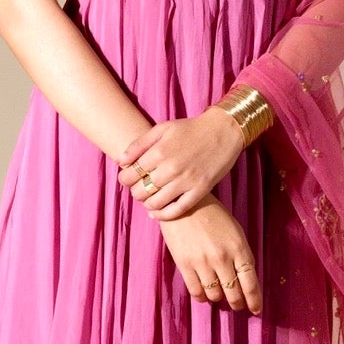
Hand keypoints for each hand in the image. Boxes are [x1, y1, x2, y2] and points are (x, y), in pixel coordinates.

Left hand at [117, 108, 246, 220]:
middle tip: (140, 187)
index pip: (129, 175)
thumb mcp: (162, 129)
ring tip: (149, 197)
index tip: (129, 178)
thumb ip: (139, 144)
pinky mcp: (200, 190)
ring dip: (147, 203)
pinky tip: (157, 212)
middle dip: (136, 191)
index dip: (125, 179)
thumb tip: (120, 162)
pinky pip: (176, 210)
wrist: (224, 131)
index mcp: (159, 152)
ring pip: (155, 203)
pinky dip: (163, 215)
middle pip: (140, 191)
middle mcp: (170, 168)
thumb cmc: (190, 128)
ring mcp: (186, 181)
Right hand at [156, 198, 262, 313]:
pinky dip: (202, 298)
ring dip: (218, 299)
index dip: (254, 300)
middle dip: (237, 303)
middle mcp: (223, 258)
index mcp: (239, 248)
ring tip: (218, 296)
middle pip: (233, 292)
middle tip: (236, 306)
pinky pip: (196, 291)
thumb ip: (242, 254)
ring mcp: (203, 263)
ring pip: (215, 295)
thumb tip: (245, 279)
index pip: (250, 283)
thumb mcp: (235, 231)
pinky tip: (204, 295)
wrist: (183, 203)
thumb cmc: (212, 215)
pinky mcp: (185, 265)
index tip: (256, 310)